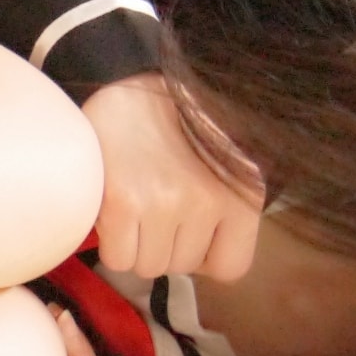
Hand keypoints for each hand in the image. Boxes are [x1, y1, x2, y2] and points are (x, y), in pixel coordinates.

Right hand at [80, 72, 262, 280]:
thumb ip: (228, 212)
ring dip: (135, 247)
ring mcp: (165, 203)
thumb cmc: (177, 128)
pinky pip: (118, 257)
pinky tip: (114, 212)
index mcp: (243, 191)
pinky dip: (112, 242)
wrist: (131, 88)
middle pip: (180, 266)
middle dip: (163, 246)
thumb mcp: (226, 165)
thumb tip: (209, 260)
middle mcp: (210, 200)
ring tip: (133, 209)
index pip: (231, 267)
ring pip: (148, 266)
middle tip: (152, 210)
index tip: (186, 236)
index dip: (202, 257)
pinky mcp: (123, 202)